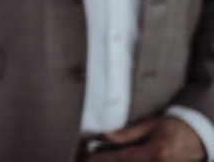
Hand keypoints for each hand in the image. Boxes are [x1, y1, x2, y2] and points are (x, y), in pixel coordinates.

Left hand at [88, 117, 205, 161]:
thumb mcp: (150, 126)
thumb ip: (127, 134)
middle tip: (89, 160)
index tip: (87, 159)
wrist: (198, 137)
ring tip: (98, 159)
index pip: (121, 158)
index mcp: (154, 153)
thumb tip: (105, 136)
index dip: (101, 159)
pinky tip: (116, 159)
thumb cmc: (173, 128)